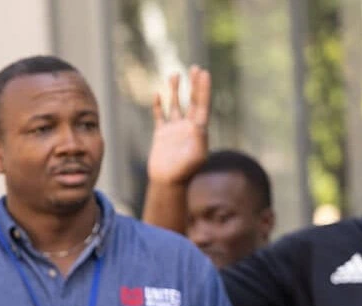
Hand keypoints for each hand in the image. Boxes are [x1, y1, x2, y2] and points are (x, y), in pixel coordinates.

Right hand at [147, 65, 210, 184]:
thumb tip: (197, 126)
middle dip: (194, 85)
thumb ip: (198, 140)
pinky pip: (160, 116)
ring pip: (176, 105)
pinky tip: (157, 94)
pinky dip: (158, 106)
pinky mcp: (161, 134)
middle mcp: (188, 127)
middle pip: (192, 101)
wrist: (168, 182)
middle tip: (195, 68)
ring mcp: (174, 130)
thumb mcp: (196, 156)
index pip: (202, 104)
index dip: (203, 88)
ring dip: (176, 90)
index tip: (204, 73)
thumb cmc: (184, 171)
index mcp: (199, 129)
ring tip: (175, 74)